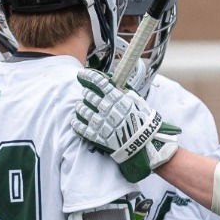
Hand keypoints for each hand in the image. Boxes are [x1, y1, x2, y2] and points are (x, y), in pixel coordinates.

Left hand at [73, 68, 181, 182]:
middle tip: (86, 93)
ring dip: (80, 107)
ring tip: (80, 107)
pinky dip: (77, 124)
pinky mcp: (98, 137)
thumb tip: (115, 86)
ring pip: (83, 111)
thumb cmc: (144, 123)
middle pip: (90, 96)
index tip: (81, 75)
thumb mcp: (138, 103)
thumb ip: (125, 94)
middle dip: (86, 93)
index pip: (99, 82)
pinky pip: (82, 128)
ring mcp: (101, 123)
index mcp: (118, 99)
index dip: (88, 76)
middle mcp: (108, 109)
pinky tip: (75, 121)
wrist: (145, 145)